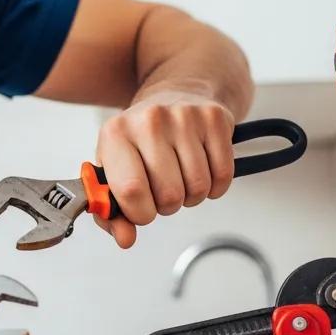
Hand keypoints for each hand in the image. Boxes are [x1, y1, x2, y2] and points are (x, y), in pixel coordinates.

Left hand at [95, 87, 235, 248]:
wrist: (175, 95)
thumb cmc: (140, 141)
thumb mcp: (115, 171)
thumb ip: (113, 213)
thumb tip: (125, 239)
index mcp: (115, 134)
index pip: (131, 191)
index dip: (140, 214)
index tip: (142, 210)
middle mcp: (149, 120)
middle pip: (169, 195)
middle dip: (167, 205)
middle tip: (163, 189)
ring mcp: (184, 117)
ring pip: (197, 188)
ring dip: (191, 196)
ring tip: (181, 177)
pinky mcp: (214, 118)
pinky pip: (223, 175)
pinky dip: (215, 186)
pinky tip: (202, 169)